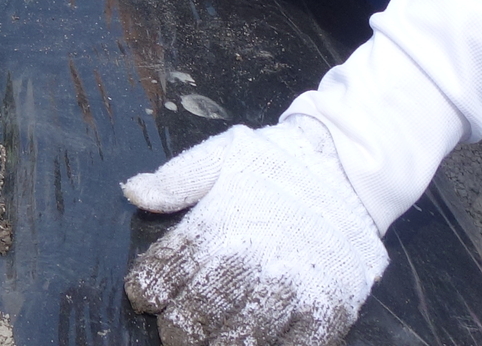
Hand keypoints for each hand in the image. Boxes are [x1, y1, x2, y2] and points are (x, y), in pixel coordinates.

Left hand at [121, 119, 386, 345]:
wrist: (349, 165)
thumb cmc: (279, 163)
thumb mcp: (224, 154)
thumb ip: (178, 178)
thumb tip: (133, 192)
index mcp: (223, 221)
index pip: (172, 264)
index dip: (149, 288)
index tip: (143, 300)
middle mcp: (255, 256)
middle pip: (204, 308)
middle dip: (181, 329)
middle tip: (174, 335)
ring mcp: (295, 284)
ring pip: (248, 334)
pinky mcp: (330, 304)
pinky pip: (302, 343)